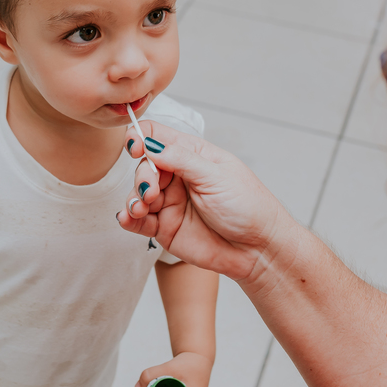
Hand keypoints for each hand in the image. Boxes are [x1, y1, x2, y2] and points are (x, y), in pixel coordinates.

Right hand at [117, 121, 288, 281]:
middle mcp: (177, 176)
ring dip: (133, 198)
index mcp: (192, 155)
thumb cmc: (248, 206)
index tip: (135, 148)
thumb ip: (181, 159)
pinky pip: (138, 220)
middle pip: (143, 166)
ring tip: (141, 208)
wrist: (259, 249)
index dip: (140, 138)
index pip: (156, 137)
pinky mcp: (164, 227)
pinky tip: (127, 219)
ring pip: (137, 193)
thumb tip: (149, 143)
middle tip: (151, 192)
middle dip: (142, 177)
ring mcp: (170, 202)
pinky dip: (128, 218)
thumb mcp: (216, 176)